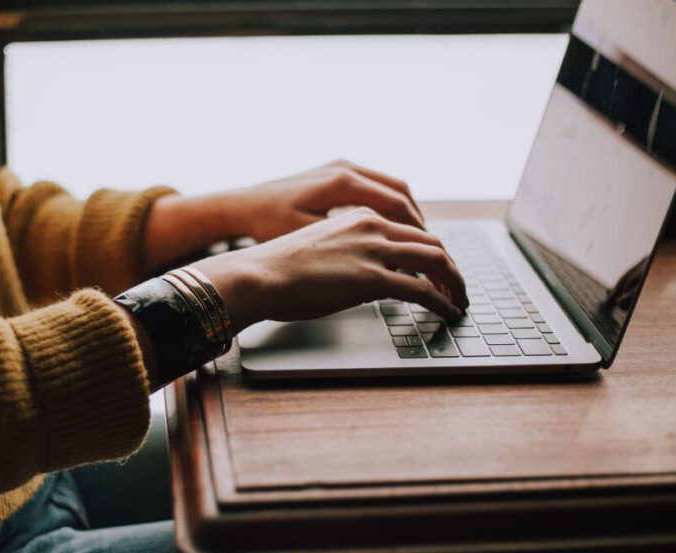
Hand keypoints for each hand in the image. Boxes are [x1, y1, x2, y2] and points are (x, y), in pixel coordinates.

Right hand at [193, 208, 467, 331]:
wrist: (258, 274)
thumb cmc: (276, 268)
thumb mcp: (319, 250)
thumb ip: (347, 255)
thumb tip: (361, 279)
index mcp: (358, 216)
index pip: (409, 229)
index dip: (430, 250)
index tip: (437, 269)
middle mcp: (372, 226)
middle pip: (431, 242)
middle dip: (450, 267)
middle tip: (457, 287)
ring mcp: (374, 250)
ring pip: (436, 260)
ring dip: (455, 283)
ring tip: (459, 301)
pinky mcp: (373, 278)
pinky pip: (423, 290)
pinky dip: (443, 301)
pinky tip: (448, 312)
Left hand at [222, 159, 424, 242]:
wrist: (242, 205)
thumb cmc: (268, 224)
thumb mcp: (308, 238)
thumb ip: (348, 246)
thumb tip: (386, 263)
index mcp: (342, 183)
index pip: (397, 206)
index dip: (418, 233)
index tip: (431, 255)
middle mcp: (346, 168)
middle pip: (401, 193)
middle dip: (420, 224)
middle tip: (433, 251)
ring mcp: (341, 166)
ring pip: (392, 187)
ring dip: (408, 214)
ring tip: (418, 242)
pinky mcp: (336, 172)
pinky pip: (376, 186)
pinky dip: (391, 206)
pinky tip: (393, 229)